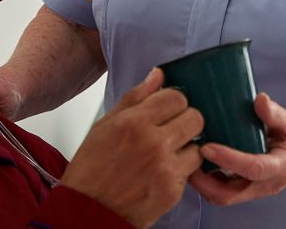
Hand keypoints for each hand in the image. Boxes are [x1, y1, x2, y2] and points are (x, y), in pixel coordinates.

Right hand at [61, 69, 203, 228]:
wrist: (87, 212)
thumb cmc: (92, 169)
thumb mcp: (105, 125)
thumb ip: (135, 97)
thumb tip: (157, 75)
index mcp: (134, 122)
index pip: (176, 97)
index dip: (173, 102)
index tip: (168, 108)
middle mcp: (153, 142)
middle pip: (195, 117)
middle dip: (186, 121)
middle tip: (173, 129)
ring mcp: (166, 168)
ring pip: (198, 145)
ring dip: (186, 147)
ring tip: (168, 153)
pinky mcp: (173, 191)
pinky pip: (191, 171)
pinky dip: (181, 170)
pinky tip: (163, 171)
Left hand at [188, 92, 285, 205]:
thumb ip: (276, 113)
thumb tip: (259, 99)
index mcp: (282, 166)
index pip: (252, 168)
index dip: (228, 159)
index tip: (207, 146)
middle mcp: (267, 184)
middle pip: (230, 195)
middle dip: (204, 182)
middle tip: (186, 158)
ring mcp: (257, 188)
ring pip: (224, 196)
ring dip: (203, 182)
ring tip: (186, 157)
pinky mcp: (249, 185)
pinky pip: (225, 189)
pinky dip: (209, 178)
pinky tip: (198, 158)